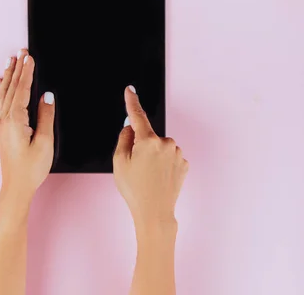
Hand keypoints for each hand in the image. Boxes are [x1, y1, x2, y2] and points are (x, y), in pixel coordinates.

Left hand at [0, 49, 54, 203]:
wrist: (16, 186)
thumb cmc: (31, 168)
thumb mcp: (45, 142)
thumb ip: (46, 116)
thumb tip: (47, 96)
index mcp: (16, 121)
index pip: (22, 90)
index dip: (27, 73)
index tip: (30, 58)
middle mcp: (4, 120)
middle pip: (11, 88)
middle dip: (17, 68)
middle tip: (21, 52)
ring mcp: (1, 124)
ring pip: (3, 94)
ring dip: (7, 76)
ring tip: (10, 61)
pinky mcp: (1, 129)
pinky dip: (1, 89)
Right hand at [113, 86, 188, 228]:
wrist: (155, 213)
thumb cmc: (135, 190)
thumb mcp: (119, 163)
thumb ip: (123, 139)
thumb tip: (130, 128)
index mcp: (148, 141)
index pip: (137, 115)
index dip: (131, 101)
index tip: (130, 90)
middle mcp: (166, 143)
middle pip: (149, 136)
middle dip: (141, 146)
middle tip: (135, 167)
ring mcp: (177, 154)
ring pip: (160, 147)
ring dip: (153, 156)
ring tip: (147, 176)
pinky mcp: (184, 164)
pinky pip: (170, 157)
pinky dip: (163, 164)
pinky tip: (158, 179)